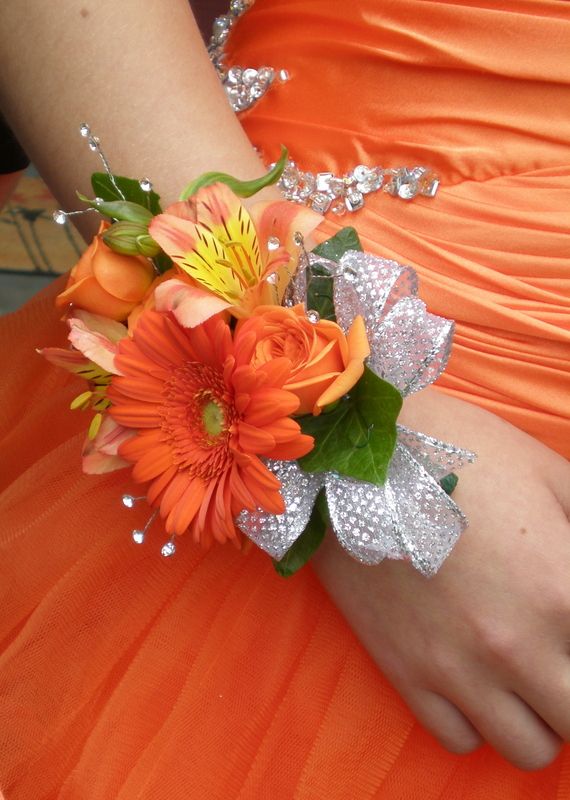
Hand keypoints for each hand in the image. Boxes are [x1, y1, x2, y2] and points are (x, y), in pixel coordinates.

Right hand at [312, 389, 569, 769]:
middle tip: (559, 656)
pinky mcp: (404, 671)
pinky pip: (459, 739)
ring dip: (537, 716)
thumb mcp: (551, 474)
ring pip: (528, 749)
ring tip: (523, 674)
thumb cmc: (461, 454)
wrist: (360, 457)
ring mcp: (455, 666)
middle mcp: (515, 647)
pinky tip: (474, 677)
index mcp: (560, 594)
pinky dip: (477, 720)